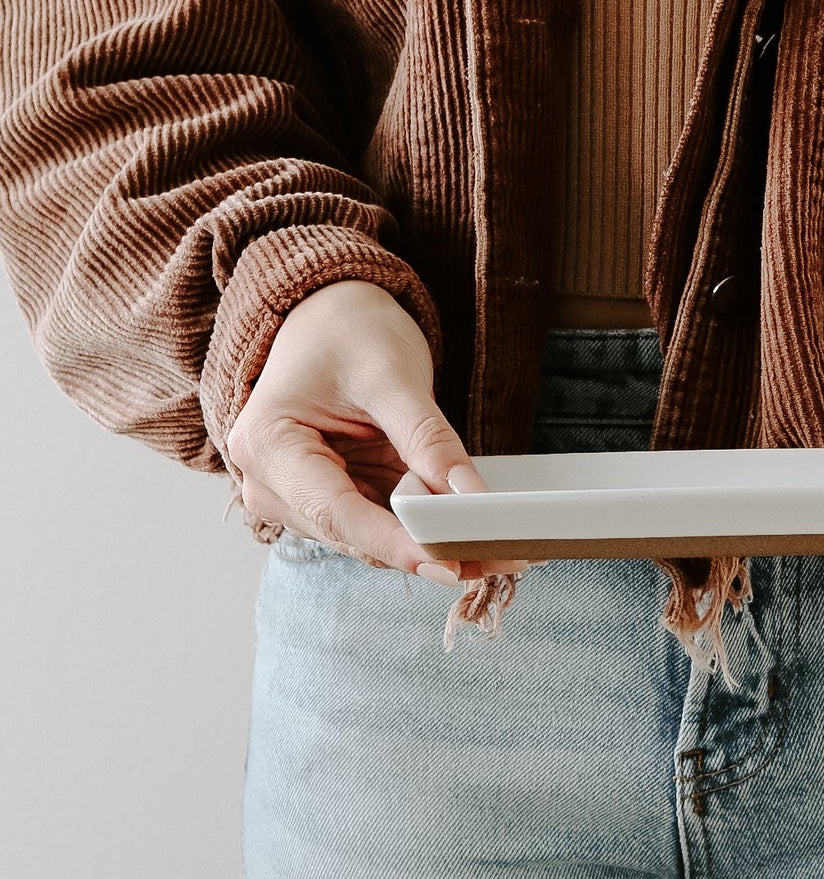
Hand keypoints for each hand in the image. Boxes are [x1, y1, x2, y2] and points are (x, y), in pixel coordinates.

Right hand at [226, 279, 528, 584]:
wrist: (331, 316)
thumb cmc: (348, 332)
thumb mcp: (392, 375)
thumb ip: (428, 439)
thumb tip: (471, 498)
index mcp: (267, 445)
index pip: (335, 511)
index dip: (394, 542)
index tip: (449, 562)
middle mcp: (271, 484)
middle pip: (356, 535)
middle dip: (427, 550)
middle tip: (502, 559)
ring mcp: (301, 498)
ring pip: (374, 541)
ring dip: (435, 548)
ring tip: (503, 553)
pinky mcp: (336, 499)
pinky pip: (384, 527)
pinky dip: (427, 532)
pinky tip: (476, 537)